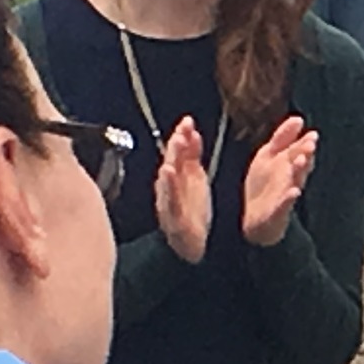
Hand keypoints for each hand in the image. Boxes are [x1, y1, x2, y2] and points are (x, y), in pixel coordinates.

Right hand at [153, 117, 211, 261]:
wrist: (189, 243)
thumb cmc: (190, 210)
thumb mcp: (195, 178)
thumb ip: (193, 155)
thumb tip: (193, 132)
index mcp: (178, 175)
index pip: (179, 152)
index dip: (182, 135)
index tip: (189, 121)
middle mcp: (170, 185)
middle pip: (172, 160)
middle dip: (176, 145)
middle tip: (182, 129)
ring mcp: (169, 199)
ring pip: (168, 177)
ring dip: (171, 159)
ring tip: (176, 144)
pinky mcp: (173, 215)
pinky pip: (170, 198)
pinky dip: (169, 185)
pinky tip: (168, 172)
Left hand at [241, 115, 317, 247]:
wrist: (255, 219)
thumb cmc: (265, 185)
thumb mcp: (268, 156)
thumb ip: (282, 138)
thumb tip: (299, 118)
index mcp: (289, 165)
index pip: (299, 152)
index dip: (305, 144)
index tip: (312, 135)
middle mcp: (290, 179)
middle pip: (299, 165)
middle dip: (304, 155)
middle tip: (310, 145)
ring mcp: (285, 196)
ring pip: (295, 182)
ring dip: (299, 172)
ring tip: (302, 161)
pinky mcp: (277, 212)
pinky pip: (284, 205)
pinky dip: (289, 199)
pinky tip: (294, 192)